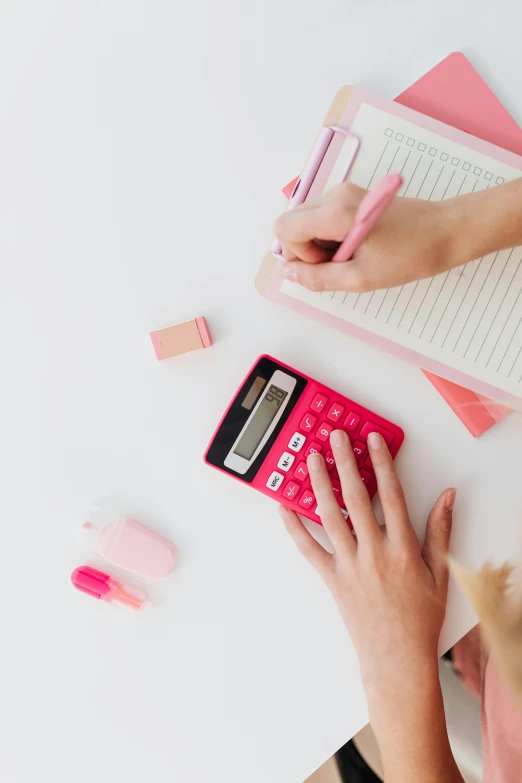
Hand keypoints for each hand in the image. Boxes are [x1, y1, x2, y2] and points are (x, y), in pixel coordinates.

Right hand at [274, 182, 460, 292]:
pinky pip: (323, 219)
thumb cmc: (411, 254)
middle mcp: (335, 194)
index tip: (328, 264)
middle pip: (292, 224)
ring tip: (355, 256)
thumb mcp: (361, 277)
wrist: (447, 231)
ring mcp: (343, 193)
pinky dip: (332, 238)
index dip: (297, 255)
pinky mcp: (352, 197)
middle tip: (342, 263)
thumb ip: (318, 278)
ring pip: (307, 223)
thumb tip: (288, 275)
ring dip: (321, 246)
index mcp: (335, 210)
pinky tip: (358, 247)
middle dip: (307, 251)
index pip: (283, 228)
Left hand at [279, 429, 454, 690]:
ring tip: (310, 459)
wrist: (397, 659)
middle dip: (345, 462)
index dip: (382, 463)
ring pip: (329, 516)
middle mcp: (373, 552)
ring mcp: (349, 565)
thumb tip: (447, 497)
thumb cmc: (419, 618)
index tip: (373, 440)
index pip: (391, 494)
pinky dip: (294, 527)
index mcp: (402, 548)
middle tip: (335, 437)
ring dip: (318, 484)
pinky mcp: (331, 579)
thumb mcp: (440, 573)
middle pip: (356, 497)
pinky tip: (284, 507)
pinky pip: (308, 549)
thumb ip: (440, 531)